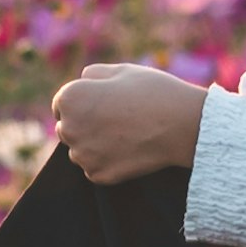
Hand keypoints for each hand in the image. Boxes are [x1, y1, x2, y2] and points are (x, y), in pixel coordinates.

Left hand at [54, 63, 207, 186]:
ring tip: (125, 135)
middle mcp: (69, 128)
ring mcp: (83, 155)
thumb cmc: (154, 93)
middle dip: (85, 125)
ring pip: (80, 151)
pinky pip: (95, 168)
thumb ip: (93, 75)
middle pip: (68, 128)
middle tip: (117, 120)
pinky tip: (128, 150)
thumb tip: (82, 82)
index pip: (62, 104)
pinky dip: (107, 162)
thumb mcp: (122, 71)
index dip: (84, 102)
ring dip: (94, 145)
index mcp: (70, 98)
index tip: (105, 104)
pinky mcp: (98, 175)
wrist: (183, 125)